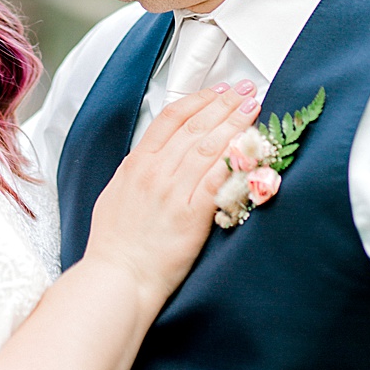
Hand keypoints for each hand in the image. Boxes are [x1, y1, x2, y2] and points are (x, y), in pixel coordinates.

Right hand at [86, 84, 260, 304]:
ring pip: (210, 146)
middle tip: (246, 91)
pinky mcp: (191, 214)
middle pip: (196, 127)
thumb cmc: (116, 244)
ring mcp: (173, 192)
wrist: (118, 278)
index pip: (171, 118)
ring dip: (235, 123)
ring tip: (254, 108)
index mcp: (136, 165)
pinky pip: (218, 178)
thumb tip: (152, 155)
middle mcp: (155, 173)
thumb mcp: (116, 194)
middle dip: (225, 104)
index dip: (200, 100)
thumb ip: (136, 170)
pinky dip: (235, 159)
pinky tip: (250, 145)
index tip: (219, 91)